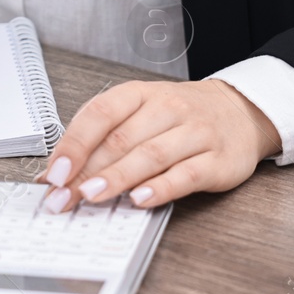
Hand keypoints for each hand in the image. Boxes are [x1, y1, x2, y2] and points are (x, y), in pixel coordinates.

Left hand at [34, 79, 281, 210]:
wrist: (240, 112)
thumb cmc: (180, 117)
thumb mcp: (140, 114)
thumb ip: (101, 140)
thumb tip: (57, 174)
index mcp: (140, 94)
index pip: (100, 113)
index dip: (74, 144)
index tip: (53, 173)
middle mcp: (168, 108)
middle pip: (121, 139)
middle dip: (86, 172)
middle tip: (62, 197)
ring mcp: (195, 133)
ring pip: (150, 156)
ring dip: (117, 178)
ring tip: (91, 196)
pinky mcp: (217, 160)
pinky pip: (186, 174)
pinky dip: (161, 188)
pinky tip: (140, 200)